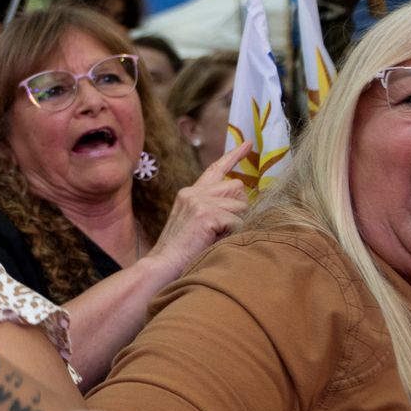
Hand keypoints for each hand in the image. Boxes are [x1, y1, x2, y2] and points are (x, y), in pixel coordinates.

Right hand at [143, 142, 250, 275]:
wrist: (162, 265)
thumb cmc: (182, 251)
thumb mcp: (196, 223)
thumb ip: (214, 207)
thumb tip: (242, 200)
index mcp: (190, 193)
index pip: (215, 169)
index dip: (234, 156)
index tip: (248, 144)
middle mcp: (194, 192)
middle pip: (236, 187)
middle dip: (239, 208)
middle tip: (225, 228)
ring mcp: (199, 201)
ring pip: (240, 206)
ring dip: (236, 225)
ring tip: (216, 238)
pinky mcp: (206, 214)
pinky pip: (238, 221)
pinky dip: (232, 234)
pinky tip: (215, 241)